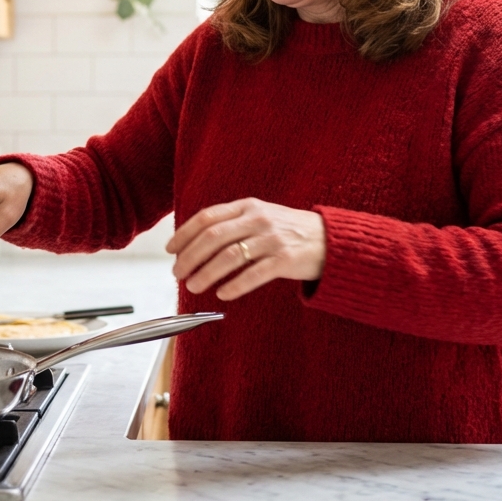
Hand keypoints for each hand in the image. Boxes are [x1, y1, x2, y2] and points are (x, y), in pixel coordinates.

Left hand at [166, 198, 326, 300]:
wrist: (330, 239)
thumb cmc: (288, 230)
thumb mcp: (260, 216)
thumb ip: (232, 223)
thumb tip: (195, 242)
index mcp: (247, 206)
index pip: (207, 217)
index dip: (185, 234)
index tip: (170, 250)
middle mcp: (258, 219)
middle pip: (213, 237)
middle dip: (190, 257)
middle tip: (178, 273)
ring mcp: (272, 238)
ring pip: (230, 256)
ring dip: (207, 273)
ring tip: (194, 286)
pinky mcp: (286, 259)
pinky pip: (254, 274)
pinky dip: (235, 285)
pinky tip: (223, 294)